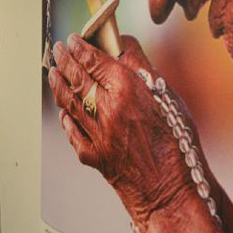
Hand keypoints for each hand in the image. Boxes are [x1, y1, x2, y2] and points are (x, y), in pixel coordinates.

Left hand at [48, 34, 210, 232]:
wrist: (172, 192)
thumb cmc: (178, 146)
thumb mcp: (169, 98)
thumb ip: (143, 69)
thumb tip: (124, 45)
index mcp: (128, 89)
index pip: (94, 59)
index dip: (81, 47)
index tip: (74, 40)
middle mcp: (108, 109)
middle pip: (77, 77)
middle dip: (64, 60)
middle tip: (58, 50)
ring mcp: (97, 134)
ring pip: (69, 102)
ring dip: (58, 84)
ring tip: (53, 72)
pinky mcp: (93, 155)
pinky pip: (72, 131)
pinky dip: (66, 118)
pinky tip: (64, 111)